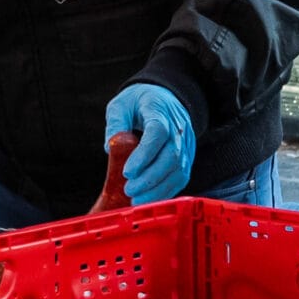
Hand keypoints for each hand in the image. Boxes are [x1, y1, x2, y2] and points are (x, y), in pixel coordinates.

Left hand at [102, 84, 194, 204]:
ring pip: (179, 170)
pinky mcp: (188, 158)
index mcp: (160, 111)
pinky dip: (166, 191)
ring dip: (158, 189)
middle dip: (150, 178)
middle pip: (171, 156)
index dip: (144, 154)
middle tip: (129, 191)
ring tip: (137, 201)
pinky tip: (150, 199)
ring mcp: (186, 144)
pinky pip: (181, 177)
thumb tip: (110, 148)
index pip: (158, 133)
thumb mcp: (121, 105)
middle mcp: (178, 129)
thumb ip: (115, 124)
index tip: (127, 171)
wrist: (166, 98)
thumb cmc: (140, 102)